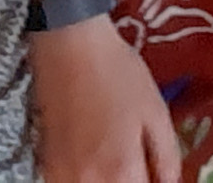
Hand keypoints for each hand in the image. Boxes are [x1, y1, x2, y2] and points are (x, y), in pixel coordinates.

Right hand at [28, 15, 179, 181]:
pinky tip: (95, 161)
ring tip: (118, 161)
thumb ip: (167, 158)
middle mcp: (88, 181)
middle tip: (139, 165)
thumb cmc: (118, 73)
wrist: (70, 44)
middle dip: (132, 181)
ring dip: (109, 182)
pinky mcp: (45, 165)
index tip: (155, 172)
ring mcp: (61, 176)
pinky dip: (86, 179)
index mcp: (121, 170)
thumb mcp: (157, 112)